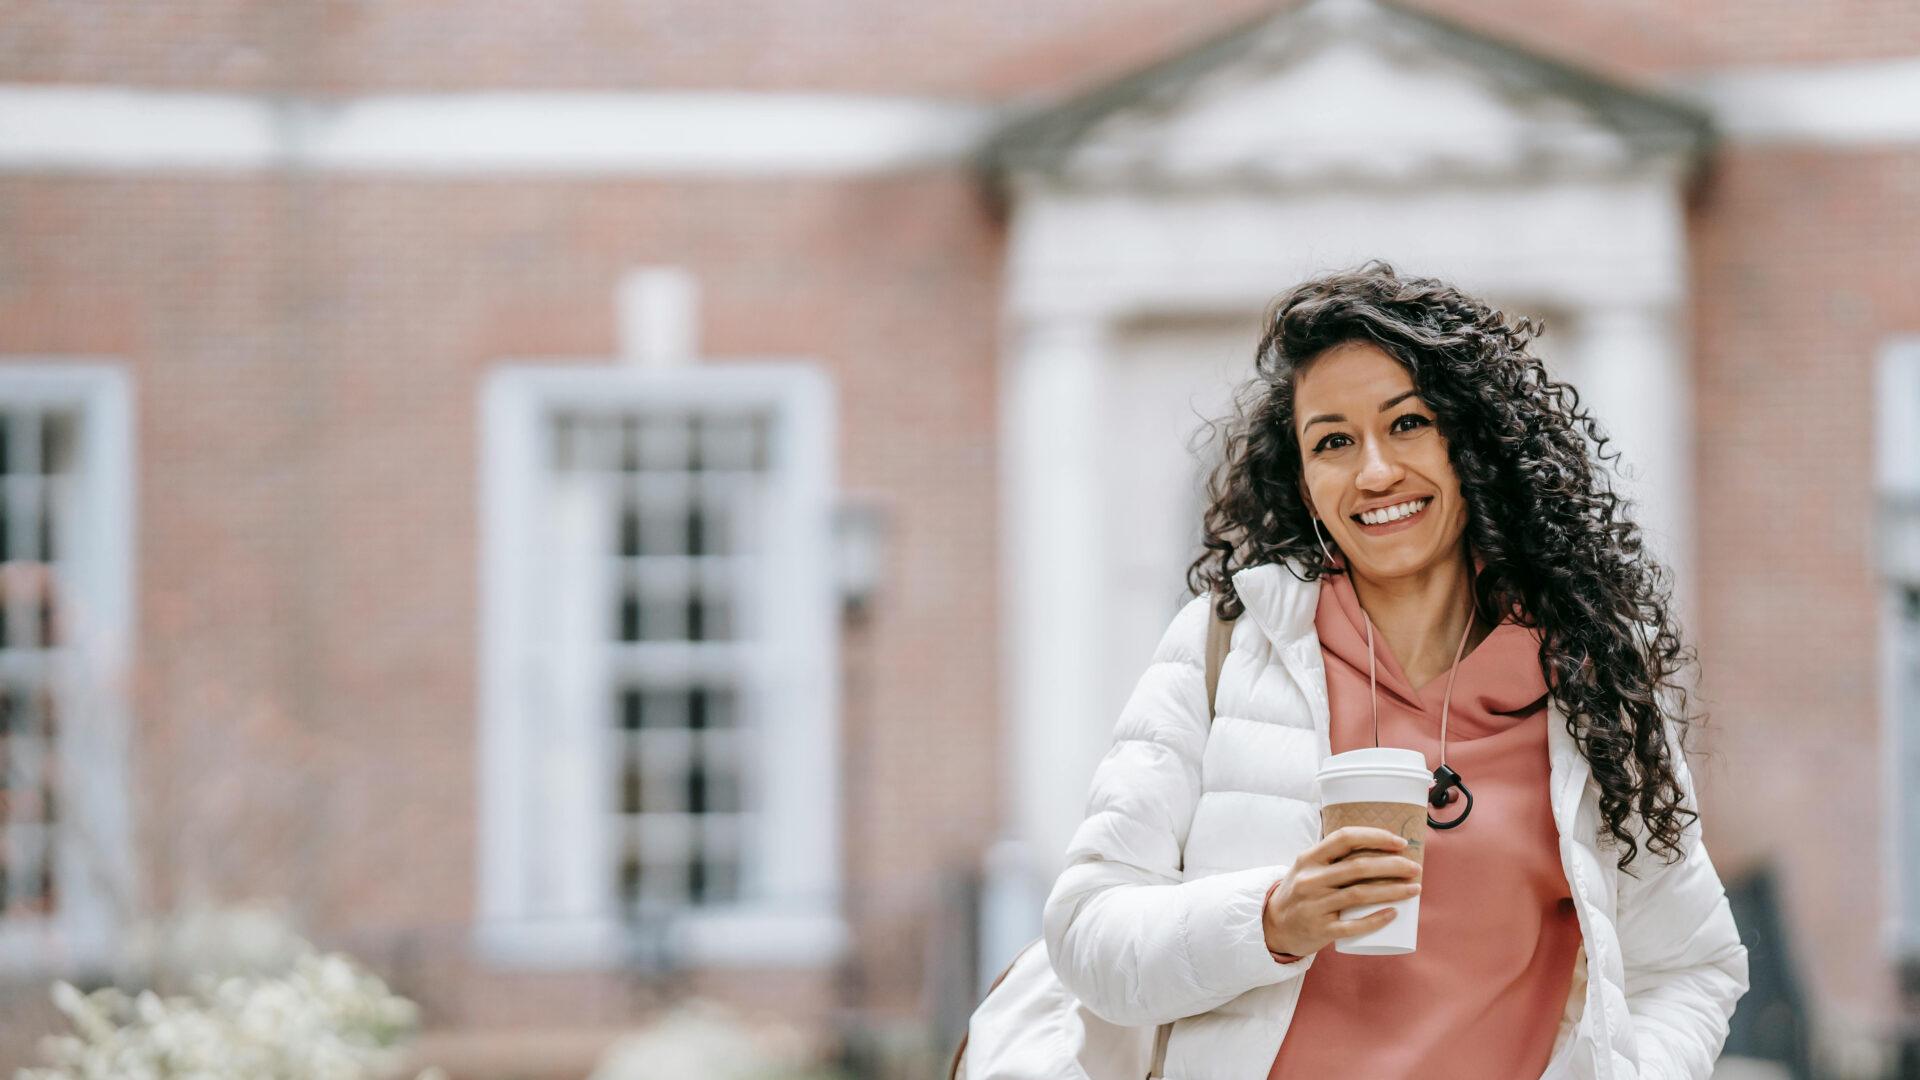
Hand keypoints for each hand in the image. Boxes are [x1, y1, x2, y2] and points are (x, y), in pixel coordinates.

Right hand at [1263, 826, 1423, 957]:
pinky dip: (1375, 919)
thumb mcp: (1307, 868)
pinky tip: (1394, 913)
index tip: (1399, 843)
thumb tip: (1379, 846)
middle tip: (1414, 868)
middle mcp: (1311, 880)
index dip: (1375, 837)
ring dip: (1392, 890)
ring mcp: (1315, 905)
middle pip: (1358, 867)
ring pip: (1360, 894)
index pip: (1344, 838)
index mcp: (1309, 859)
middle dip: (1393, 866)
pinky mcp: (1321, 929)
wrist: (1273, 926)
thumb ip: (1333, 856)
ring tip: (1415, 889)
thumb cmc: (1300, 893)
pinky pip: (1353, 925)